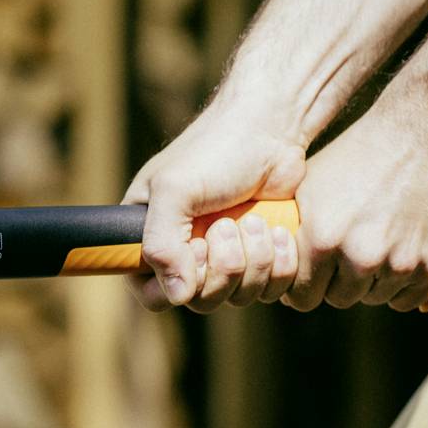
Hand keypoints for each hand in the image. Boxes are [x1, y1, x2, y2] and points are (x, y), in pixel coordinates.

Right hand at [125, 96, 307, 311]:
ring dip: (253, 262)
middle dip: (221, 267)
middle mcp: (187, 251)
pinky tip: (279, 232)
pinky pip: (270, 289)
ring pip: (237, 297)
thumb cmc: (217, 149)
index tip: (193, 252)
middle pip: (200, 300)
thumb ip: (161, 244)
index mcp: (151, 235)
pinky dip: (279, 264)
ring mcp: (227, 256)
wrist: (273, 127)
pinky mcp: (262, 257)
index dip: (172, 285)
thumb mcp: (175, 190)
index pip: (148, 291)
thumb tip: (176, 296)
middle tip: (226, 226)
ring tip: (254, 222)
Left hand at [283, 103, 427, 311]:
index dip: (303, 289)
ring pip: (376, 298)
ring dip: (371, 286)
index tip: (308, 282)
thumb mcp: (309, 184)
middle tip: (343, 266)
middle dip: (338, 285)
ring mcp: (401, 263)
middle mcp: (361, 256)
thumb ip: (292, 225)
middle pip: (340, 298)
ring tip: (373, 256)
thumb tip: (267, 254)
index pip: (302, 294)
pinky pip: (409, 298)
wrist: (424, 133)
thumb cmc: (359, 153)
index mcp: (323, 238)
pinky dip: (402, 289)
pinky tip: (397, 268)